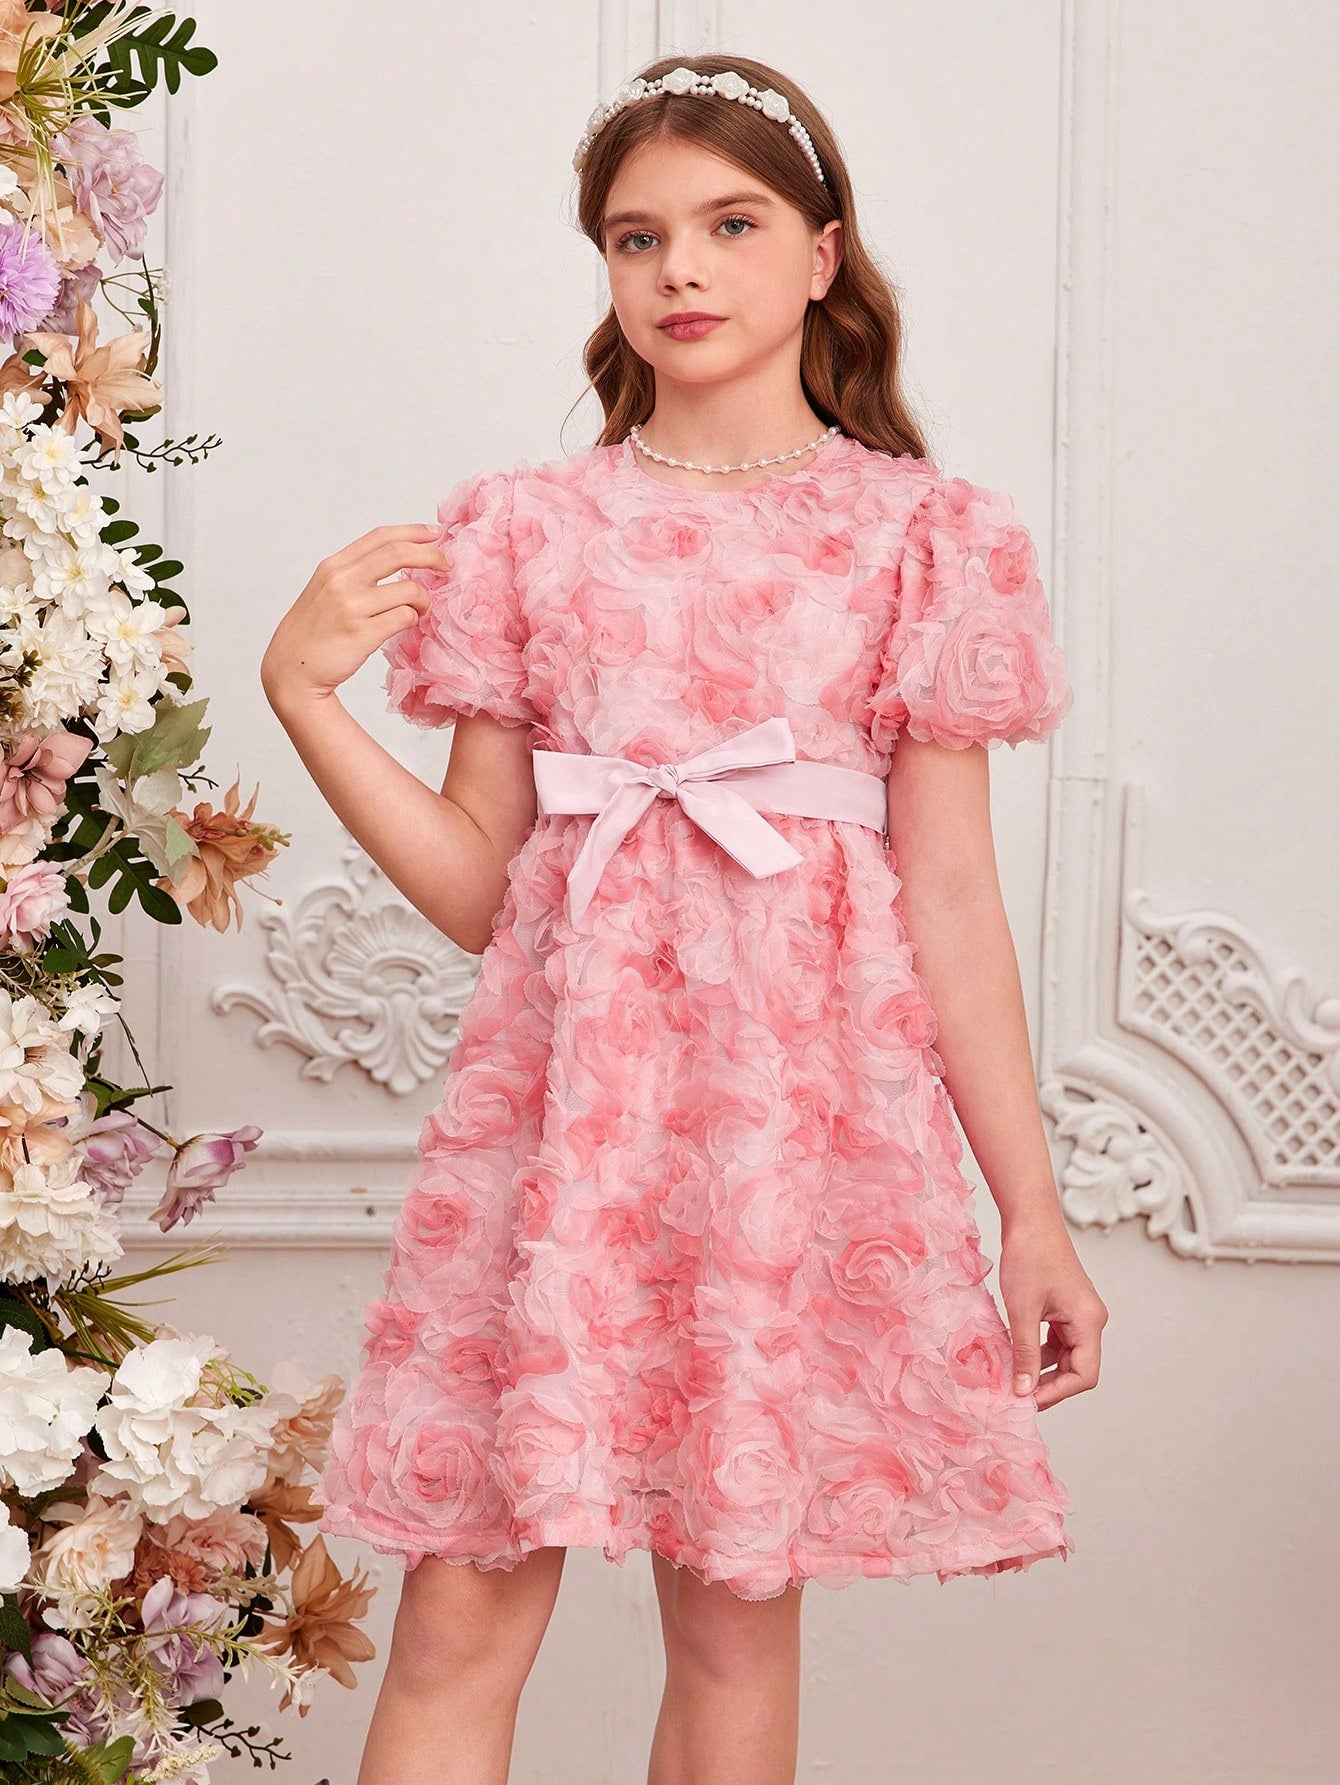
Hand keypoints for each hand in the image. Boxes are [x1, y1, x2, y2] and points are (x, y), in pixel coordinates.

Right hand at [259, 523, 453, 709]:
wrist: (291, 670)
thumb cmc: (313, 632)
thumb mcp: (325, 591)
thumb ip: (355, 574)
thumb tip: (400, 562)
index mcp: (333, 566)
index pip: (380, 537)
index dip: (412, 532)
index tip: (435, 533)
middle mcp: (341, 581)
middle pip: (398, 554)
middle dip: (431, 555)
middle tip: (447, 564)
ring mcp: (351, 607)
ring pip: (408, 590)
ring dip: (424, 599)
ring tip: (422, 608)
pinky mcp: (362, 634)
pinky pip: (404, 618)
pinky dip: (413, 619)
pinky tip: (409, 624)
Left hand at [997, 1212, 1106, 1410]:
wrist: (1030, 1218)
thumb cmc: (1029, 1256)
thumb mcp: (1022, 1309)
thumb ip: (1024, 1352)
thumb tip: (1022, 1391)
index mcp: (1089, 1322)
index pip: (1084, 1374)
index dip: (1057, 1392)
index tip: (1027, 1400)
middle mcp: (1090, 1320)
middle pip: (1076, 1368)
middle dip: (1047, 1383)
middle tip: (1016, 1393)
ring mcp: (1078, 1313)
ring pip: (1064, 1354)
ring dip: (1039, 1367)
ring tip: (1010, 1375)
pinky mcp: (1065, 1307)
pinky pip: (1055, 1339)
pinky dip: (1037, 1348)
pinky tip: (1014, 1351)